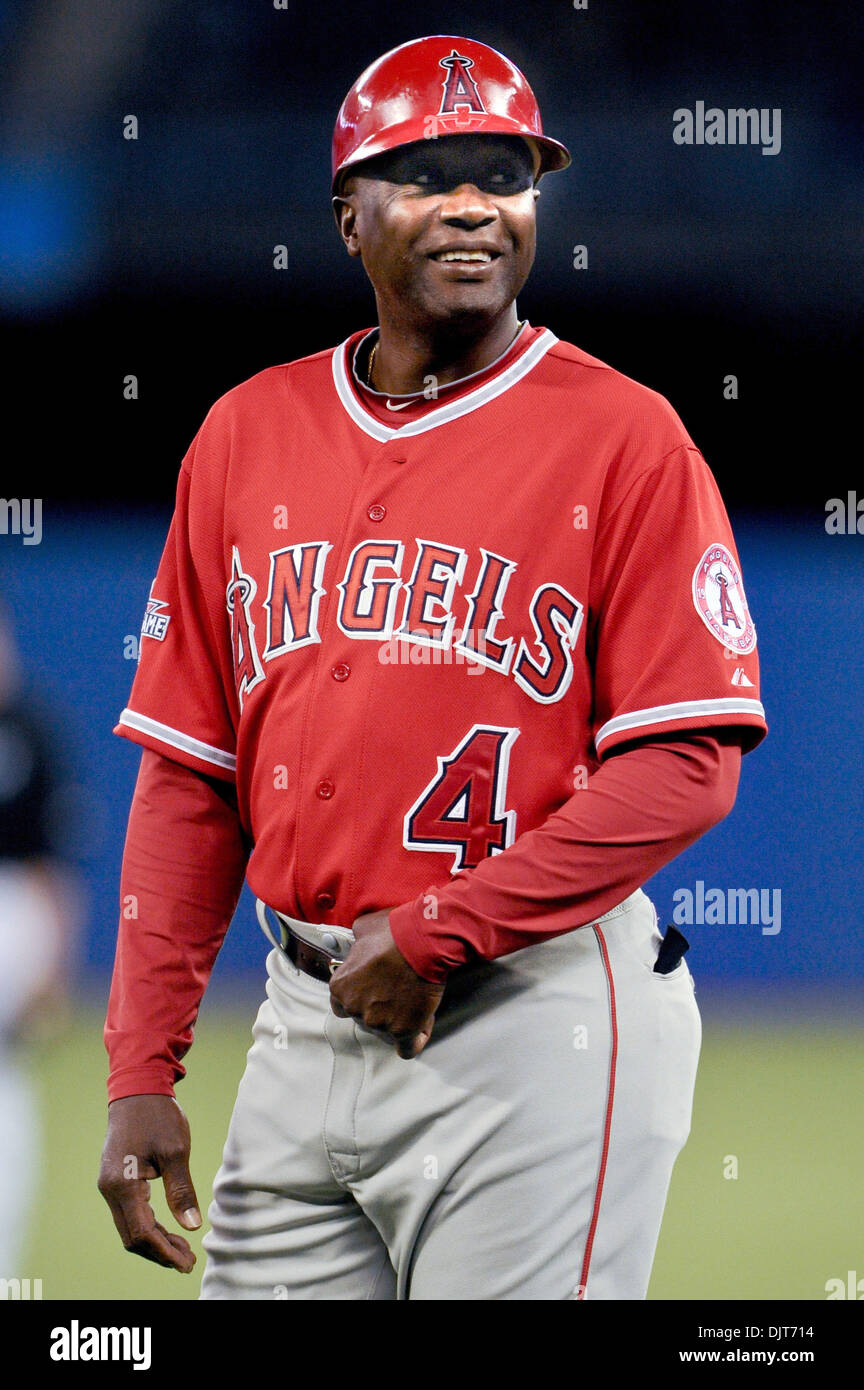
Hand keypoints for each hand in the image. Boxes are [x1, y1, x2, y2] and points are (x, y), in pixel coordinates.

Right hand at [97, 1094, 200, 1272]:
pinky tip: (169, 1230)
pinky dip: (149, 1226)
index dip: (165, 1252)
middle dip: (160, 1252)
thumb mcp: (176, 1150)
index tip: (187, 1262)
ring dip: (155, 1241)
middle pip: (132, 1236)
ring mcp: (110, 1185)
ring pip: (130, 1227)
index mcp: (122, 1184)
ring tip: (183, 1250)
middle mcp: (110, 1189)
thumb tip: (192, 1226)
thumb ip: (181, 1190)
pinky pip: (130, 1213)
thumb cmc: (158, 1115)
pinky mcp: (115, 1180)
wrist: (137, 1089)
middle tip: (188, 1261)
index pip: (142, 1232)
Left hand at [329, 909, 444, 1058]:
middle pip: (364, 1018)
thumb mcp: (363, 928)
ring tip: (415, 1000)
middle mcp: (355, 1008)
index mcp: (340, 986)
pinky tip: (419, 1029)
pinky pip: (407, 1049)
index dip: (358, 996)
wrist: (422, 941)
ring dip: (398, 1020)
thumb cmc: (393, 931)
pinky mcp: (403, 1031)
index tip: (372, 988)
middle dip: (378, 1008)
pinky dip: (413, 1041)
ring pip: (386, 1031)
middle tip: (397, 990)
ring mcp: (378, 1022)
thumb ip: (356, 944)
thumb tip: (359, 944)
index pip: (341, 1004)